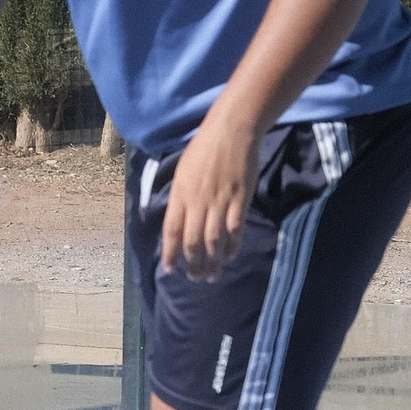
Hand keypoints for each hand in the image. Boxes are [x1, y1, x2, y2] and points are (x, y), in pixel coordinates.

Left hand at [158, 117, 261, 282]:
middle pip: (193, 241)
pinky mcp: (240, 199)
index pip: (171, 230)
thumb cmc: (204, 148)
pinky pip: (235, 230)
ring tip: (211, 275)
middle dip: (193, 264)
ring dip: (212, 262)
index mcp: (180, 193)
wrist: (231, 131)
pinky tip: (228, 256)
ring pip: (214, 240)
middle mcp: (197, 200)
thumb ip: (180, 198)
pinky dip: (231, 247)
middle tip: (196, 278)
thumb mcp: (183, 171)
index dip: (170, 253)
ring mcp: (220, 201)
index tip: (170, 270)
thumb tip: (177, 222)